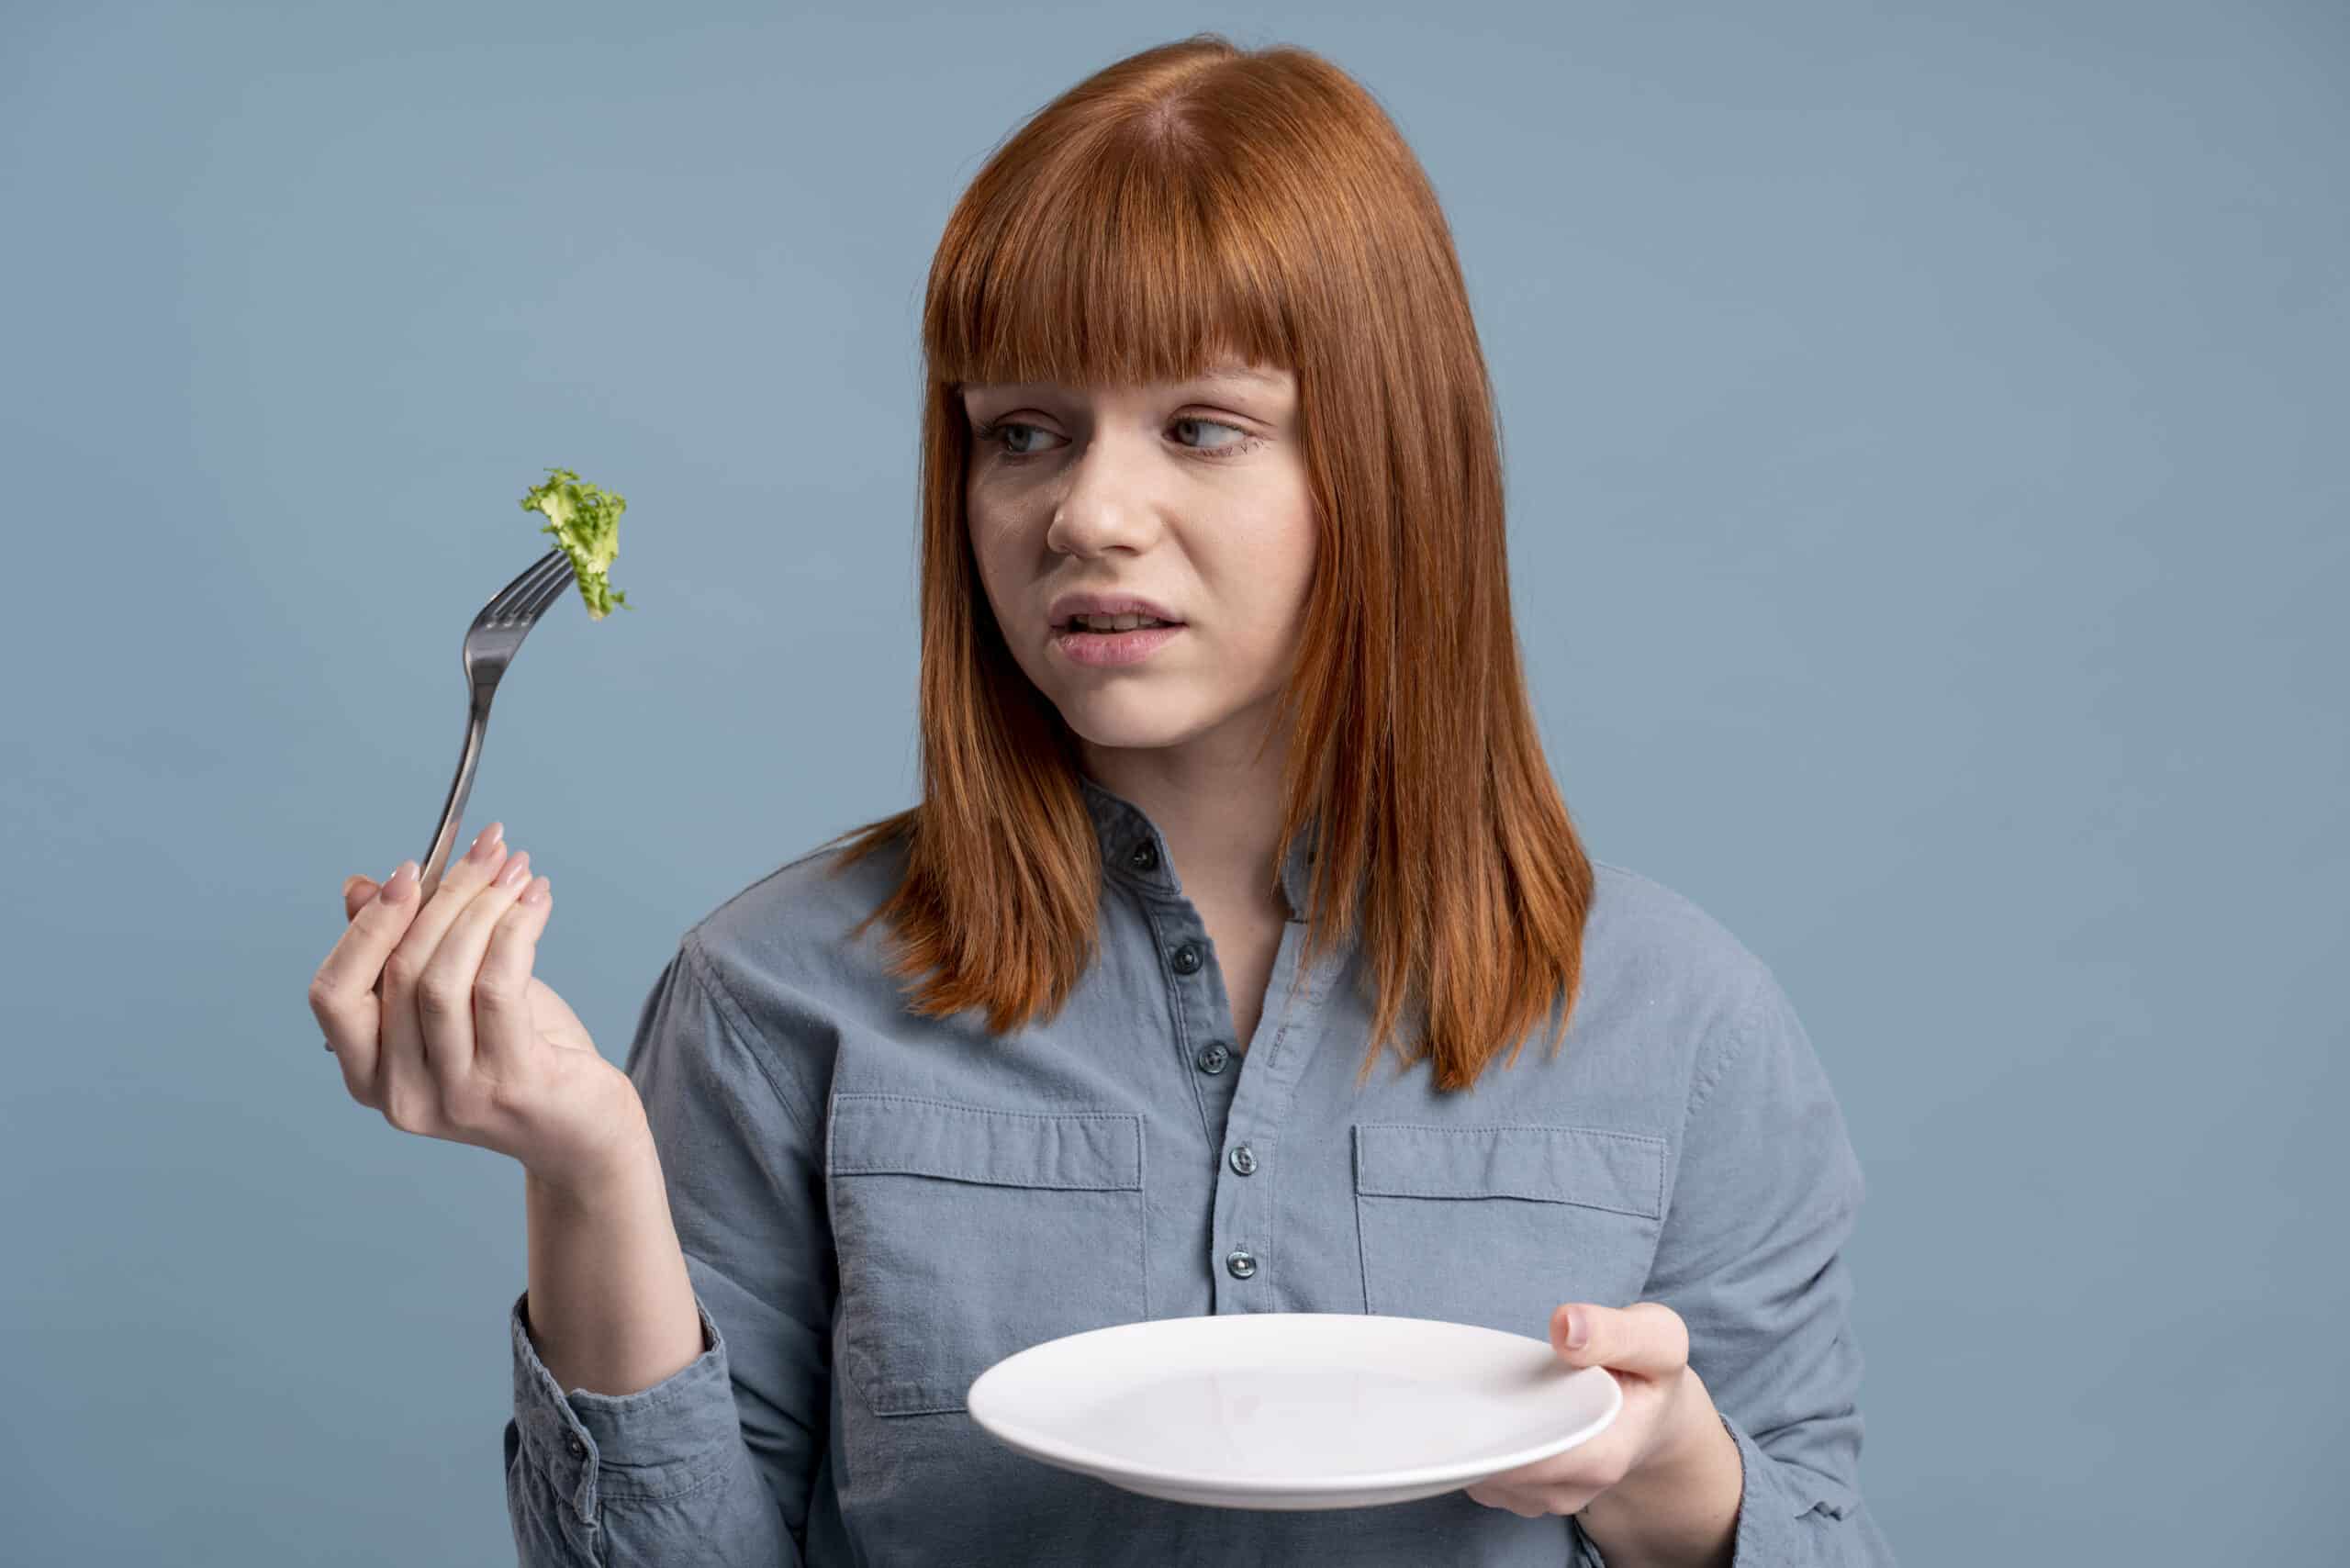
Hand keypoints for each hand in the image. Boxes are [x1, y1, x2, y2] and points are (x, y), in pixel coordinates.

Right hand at [308, 822, 647, 1191]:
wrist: (582, 1132)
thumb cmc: (517, 1058)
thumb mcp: (453, 1004)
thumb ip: (401, 952)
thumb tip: (360, 887)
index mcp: (368, 1076)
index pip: (333, 993)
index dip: (366, 926)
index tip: (408, 869)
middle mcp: (399, 1095)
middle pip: (398, 971)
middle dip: (444, 895)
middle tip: (487, 850)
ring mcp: (454, 1095)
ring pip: (444, 976)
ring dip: (483, 905)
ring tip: (517, 869)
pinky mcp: (512, 1085)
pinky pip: (499, 986)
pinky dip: (515, 929)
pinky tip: (536, 901)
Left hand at [1462, 1301, 1710, 1520]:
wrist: (1655, 1417)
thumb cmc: (1650, 1373)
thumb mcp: (1657, 1339)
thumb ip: (1616, 1332)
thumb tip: (1565, 1327)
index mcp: (1602, 1456)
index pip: (1526, 1457)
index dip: (1490, 1427)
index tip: (1470, 1390)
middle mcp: (1572, 1489)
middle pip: (1495, 1467)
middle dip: (1473, 1426)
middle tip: (1464, 1380)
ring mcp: (1547, 1498)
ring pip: (1482, 1476)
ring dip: (1470, 1436)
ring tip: (1477, 1390)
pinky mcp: (1526, 1494)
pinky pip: (1481, 1478)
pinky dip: (1473, 1445)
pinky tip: (1482, 1410)